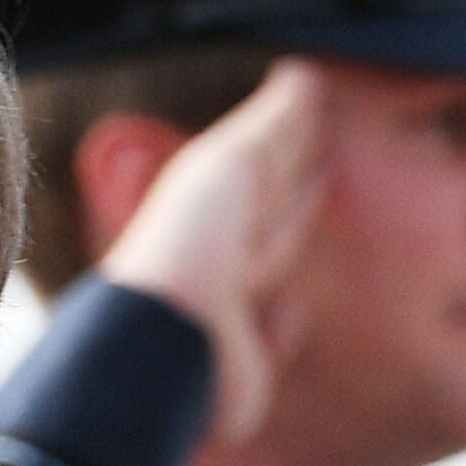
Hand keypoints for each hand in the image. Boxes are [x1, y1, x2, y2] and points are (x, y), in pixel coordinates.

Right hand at [101, 58, 326, 443]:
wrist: (155, 337)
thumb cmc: (188, 379)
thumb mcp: (237, 386)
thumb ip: (265, 343)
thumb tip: (289, 306)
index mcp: (210, 287)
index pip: (258, 248)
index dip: (282, 222)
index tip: (306, 196)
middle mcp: (210, 238)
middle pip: (263, 195)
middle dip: (286, 167)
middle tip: (309, 137)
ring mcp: (213, 201)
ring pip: (268, 157)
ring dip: (288, 128)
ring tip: (306, 99)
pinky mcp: (223, 165)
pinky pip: (269, 127)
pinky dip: (288, 104)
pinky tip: (304, 80)